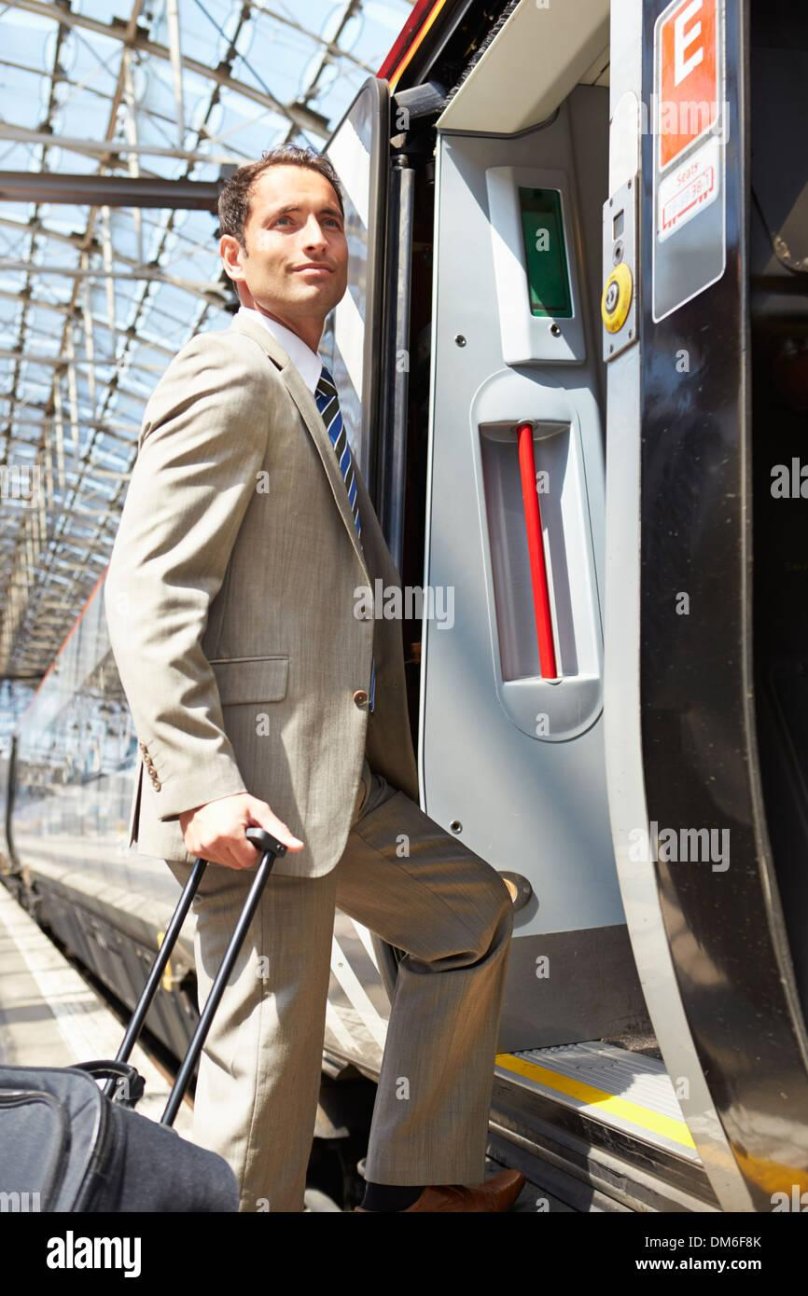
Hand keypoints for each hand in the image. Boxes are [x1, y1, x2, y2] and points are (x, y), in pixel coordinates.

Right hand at [179, 792, 303, 868]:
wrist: (204, 789)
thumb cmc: (232, 799)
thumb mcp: (259, 810)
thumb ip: (278, 831)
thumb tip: (297, 846)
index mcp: (229, 835)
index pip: (249, 860)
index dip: (254, 849)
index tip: (251, 835)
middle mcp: (212, 843)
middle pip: (237, 864)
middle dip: (243, 851)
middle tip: (241, 833)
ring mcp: (199, 847)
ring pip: (225, 863)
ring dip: (230, 852)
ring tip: (229, 831)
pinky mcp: (192, 848)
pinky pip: (212, 859)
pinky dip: (217, 850)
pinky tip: (217, 835)